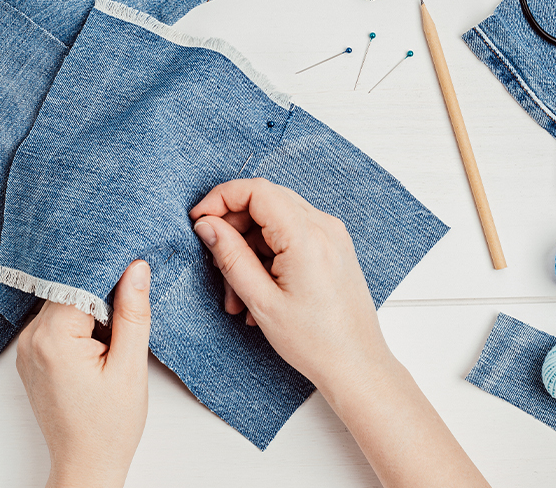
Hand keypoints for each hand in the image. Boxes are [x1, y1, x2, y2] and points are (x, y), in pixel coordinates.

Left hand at [16, 260, 151, 487]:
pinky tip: (99, 345)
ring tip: (113, 337)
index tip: (133, 270)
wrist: (86, 465)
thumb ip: (132, 313)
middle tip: (128, 312)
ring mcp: (27, 348)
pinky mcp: (31, 356)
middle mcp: (31, 339)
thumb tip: (136, 268)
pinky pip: (56, 323)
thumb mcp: (130, 366)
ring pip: (63, 303)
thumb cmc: (110, 426)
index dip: (109, 273)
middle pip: (69, 289)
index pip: (80, 279)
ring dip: (90, 309)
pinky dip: (79, 324)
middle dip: (101, 292)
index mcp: (54, 338)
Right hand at [188, 178, 392, 392]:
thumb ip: (230, 256)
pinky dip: (267, 256)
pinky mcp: (333, 247)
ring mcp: (331, 236)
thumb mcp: (262, 301)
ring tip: (236, 294)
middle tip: (214, 260)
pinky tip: (257, 291)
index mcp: (307, 236)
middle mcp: (324, 227)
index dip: (221, 198)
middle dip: (232, 228)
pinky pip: (291, 236)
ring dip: (248, 249)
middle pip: (265, 201)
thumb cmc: (316, 342)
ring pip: (275, 222)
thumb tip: (207, 225)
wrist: (356, 364)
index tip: (199, 219)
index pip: (256, 191)